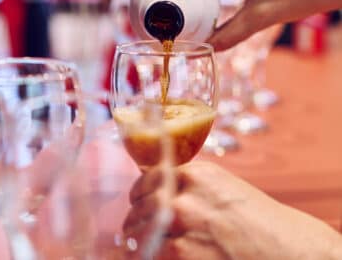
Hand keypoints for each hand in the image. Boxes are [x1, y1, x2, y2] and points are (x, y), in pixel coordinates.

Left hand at [124, 161, 341, 259]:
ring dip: (136, 242)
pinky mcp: (181, 255)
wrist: (290, 252)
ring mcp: (181, 225)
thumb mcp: (223, 189)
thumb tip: (158, 192)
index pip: (146, 179)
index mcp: (195, 174)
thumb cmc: (259, 224)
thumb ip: (190, 186)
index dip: (139, 194)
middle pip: (138, 206)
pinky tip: (149, 259)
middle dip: (135, 219)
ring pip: (137, 232)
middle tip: (135, 230)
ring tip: (139, 248)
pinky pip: (147, 255)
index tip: (138, 204)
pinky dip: (145, 258)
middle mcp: (183, 195)